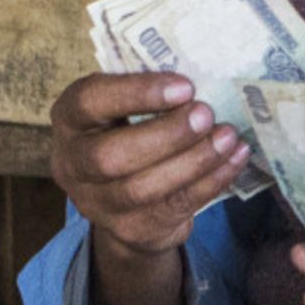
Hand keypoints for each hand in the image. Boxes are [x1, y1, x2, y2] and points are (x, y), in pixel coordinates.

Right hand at [51, 72, 247, 261]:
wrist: (124, 201)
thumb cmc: (130, 132)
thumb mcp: (125, 108)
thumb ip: (149, 93)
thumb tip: (206, 75)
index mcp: (70, 120)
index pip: (88, 102)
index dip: (135, 93)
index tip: (184, 86)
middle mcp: (72, 165)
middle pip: (108, 157)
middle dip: (165, 135)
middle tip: (206, 114)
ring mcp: (98, 204)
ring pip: (141, 189)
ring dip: (192, 161)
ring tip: (228, 137)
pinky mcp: (132, 229)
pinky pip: (173, 206)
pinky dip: (210, 181)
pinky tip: (235, 158)